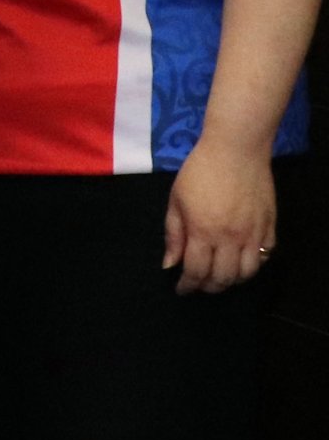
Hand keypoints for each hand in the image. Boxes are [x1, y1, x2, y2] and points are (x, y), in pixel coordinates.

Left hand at [164, 138, 276, 293]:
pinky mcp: (270, 226)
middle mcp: (230, 238)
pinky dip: (253, 265)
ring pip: (247, 273)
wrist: (236, 150)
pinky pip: (265, 256)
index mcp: (203, 231)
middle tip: (199, 285)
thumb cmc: (199, 172)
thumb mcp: (176, 200)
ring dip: (232, 280)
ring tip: (220, 276)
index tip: (182, 289)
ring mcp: (253, 233)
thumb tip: (170, 264)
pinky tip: (241, 261)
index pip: (195, 271)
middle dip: (209, 287)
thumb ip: (173, 234)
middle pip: (223, 277)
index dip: (188, 285)